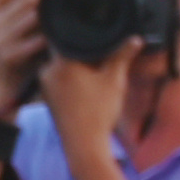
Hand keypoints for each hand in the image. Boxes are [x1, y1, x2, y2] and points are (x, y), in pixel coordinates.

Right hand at [0, 0, 49, 119]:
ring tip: (66, 15)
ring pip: (31, 17)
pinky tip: (59, 37)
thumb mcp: (20, 23)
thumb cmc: (21, 51)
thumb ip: (31, 4)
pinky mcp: (8, 56)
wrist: (4, 88)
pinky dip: (49, 38)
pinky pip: (35, 40)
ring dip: (50, 16)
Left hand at [43, 34, 138, 157]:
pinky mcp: (46, 96)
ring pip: (61, 65)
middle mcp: (47, 71)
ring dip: (77, 66)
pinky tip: (86, 88)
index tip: (95, 35)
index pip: (66, 35)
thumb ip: (123, 55)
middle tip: (98, 60)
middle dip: (82, 52)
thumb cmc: (98, 113)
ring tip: (94, 75)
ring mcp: (44, 85)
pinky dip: (71, 79)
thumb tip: (135, 39)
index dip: (82, 33)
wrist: (84, 145)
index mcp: (61, 62)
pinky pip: (58, 79)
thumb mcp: (114, 79)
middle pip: (64, 50)